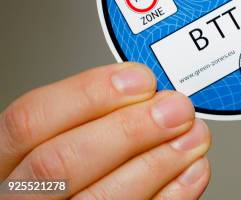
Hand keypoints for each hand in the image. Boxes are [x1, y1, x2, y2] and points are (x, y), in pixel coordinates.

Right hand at [0, 62, 210, 198]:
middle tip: (176, 109)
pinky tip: (192, 170)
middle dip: (129, 129)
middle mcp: (23, 198)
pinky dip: (172, 195)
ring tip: (193, 136)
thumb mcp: (67, 138)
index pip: (29, 121)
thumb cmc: (80, 172)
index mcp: (10, 161)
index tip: (140, 80)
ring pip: (98, 199)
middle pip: (59, 163)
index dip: (88, 94)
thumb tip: (151, 92)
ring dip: (158, 161)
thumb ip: (97, 117)